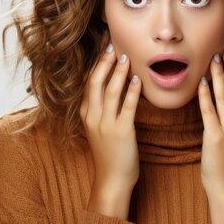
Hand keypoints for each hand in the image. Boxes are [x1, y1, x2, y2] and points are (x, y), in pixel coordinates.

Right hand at [79, 31, 142, 191]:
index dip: (96, 62)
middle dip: (104, 61)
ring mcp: (105, 124)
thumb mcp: (99, 128)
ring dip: (118, 72)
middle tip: (113, 43)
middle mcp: (93, 116)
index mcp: (86, 113)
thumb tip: (113, 86)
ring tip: (125, 56)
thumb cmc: (110, 153)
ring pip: (110, 91)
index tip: (104, 44)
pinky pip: (127, 107)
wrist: (112, 180)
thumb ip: (103, 108)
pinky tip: (138, 80)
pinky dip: (132, 92)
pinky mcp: (121, 132)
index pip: (88, 81)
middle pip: (96, 81)